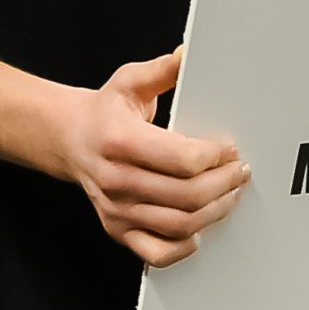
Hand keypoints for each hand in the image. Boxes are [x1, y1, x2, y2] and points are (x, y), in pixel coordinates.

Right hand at [52, 48, 249, 267]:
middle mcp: (116, 179)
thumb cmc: (105, 112)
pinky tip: (199, 229)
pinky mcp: (118, 230)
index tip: (229, 149)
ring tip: (229, 193)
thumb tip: (189, 56)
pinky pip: (158, 253)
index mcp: (119, 140)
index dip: (215, 156)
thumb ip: (162, 71)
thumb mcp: (129, 82)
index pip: (181, 159)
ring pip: (179, 225)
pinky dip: (184, 247)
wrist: (70, 140)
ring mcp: (116, 210)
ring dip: (215, 211)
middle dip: (224, 184)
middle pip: (187, 195)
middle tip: (239, 172)